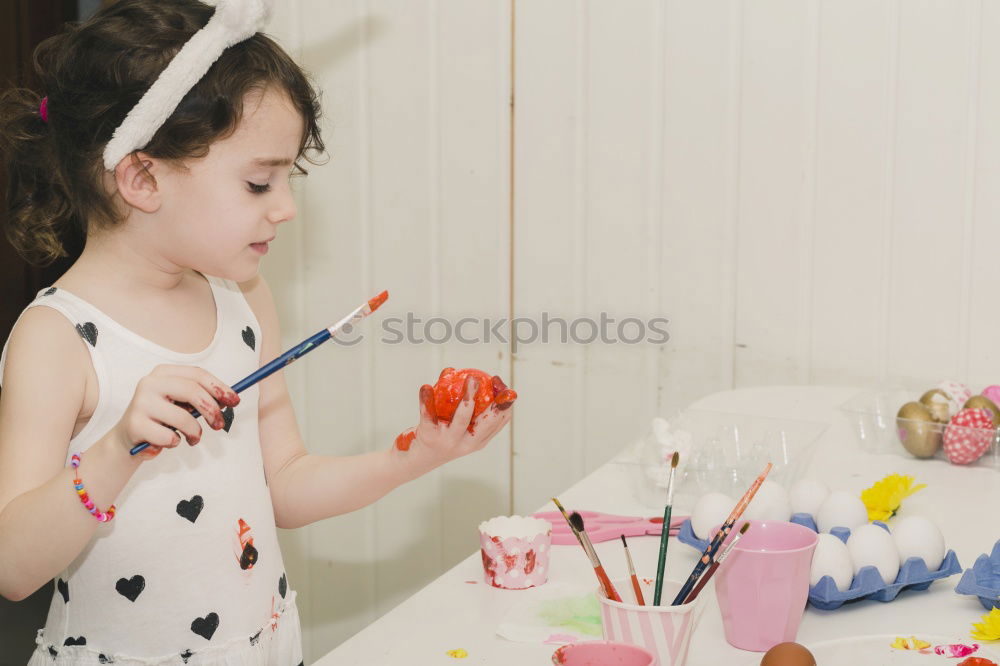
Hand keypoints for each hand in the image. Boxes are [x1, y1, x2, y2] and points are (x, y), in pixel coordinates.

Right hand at [112, 365, 239, 459]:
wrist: (129, 438)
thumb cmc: (162, 418)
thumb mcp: (181, 403)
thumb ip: (200, 397)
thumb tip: (229, 399)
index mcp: (163, 373)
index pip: (197, 374)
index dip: (219, 387)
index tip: (234, 401)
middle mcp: (150, 383)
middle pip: (192, 391)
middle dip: (212, 409)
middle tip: (219, 424)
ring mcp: (140, 402)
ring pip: (182, 418)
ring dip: (194, 432)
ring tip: (192, 438)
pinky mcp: (135, 424)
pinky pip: (169, 437)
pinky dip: (175, 443)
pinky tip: (167, 441)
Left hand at [395, 375, 512, 467]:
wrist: (415, 461)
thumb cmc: (441, 437)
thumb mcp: (460, 429)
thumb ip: (469, 409)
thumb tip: (476, 375)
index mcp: (478, 440)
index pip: (500, 421)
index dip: (506, 404)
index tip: (506, 386)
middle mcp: (467, 443)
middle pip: (486, 422)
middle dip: (496, 403)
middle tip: (496, 382)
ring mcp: (449, 442)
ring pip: (462, 418)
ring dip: (469, 397)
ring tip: (471, 378)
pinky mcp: (429, 438)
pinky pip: (429, 415)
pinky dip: (427, 400)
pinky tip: (426, 387)